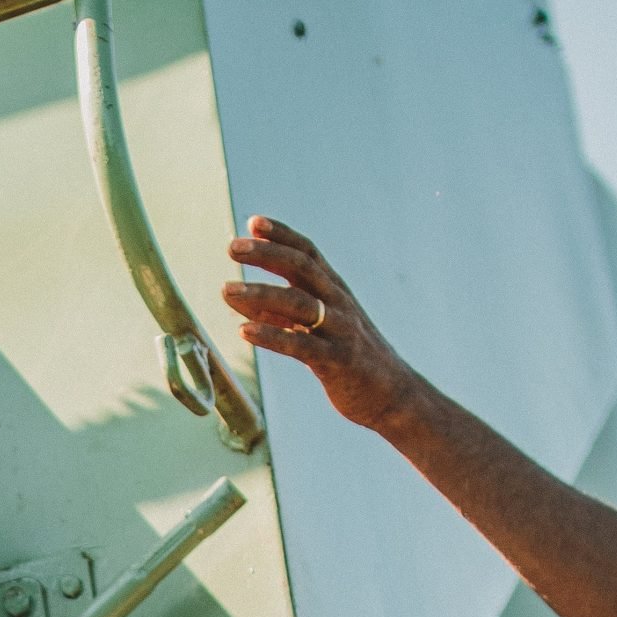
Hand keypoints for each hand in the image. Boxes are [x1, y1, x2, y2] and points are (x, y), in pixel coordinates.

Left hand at [221, 216, 426, 433]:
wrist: (391, 395)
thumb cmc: (348, 358)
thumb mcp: (314, 329)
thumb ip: (280, 314)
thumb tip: (239, 301)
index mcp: (334, 291)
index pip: (307, 252)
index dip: (282, 235)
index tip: (253, 222)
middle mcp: (338, 303)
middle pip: (302, 267)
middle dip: (267, 253)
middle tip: (232, 247)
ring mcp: (339, 330)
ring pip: (298, 303)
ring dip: (260, 294)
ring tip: (226, 291)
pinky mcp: (337, 361)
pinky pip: (300, 345)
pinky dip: (271, 336)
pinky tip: (243, 331)